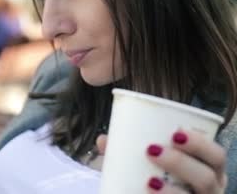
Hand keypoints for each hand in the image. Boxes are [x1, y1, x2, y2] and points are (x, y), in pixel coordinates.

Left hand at [96, 131, 227, 192]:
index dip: (201, 144)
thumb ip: (129, 152)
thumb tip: (104, 140)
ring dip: (172, 190)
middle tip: (152, 150)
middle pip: (207, 177)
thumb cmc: (160, 178)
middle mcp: (211, 190)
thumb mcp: (151, 164)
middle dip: (182, 163)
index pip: (216, 156)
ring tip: (150, 181)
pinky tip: (148, 193)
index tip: (175, 133)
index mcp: (209, 169)